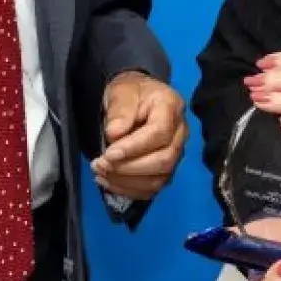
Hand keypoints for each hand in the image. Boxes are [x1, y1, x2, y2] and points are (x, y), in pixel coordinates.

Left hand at [90, 71, 186, 199]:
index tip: (109, 153)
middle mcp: (180, 133)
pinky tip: (108, 182)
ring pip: (159, 178)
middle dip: (129, 168)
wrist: (136, 99)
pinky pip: (152, 188)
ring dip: (127, 181)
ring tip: (100, 173)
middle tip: (101, 165)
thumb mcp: (121, 91)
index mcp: (171, 107)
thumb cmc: (130, 93)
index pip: (159, 133)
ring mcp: (176, 153)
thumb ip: (120, 110)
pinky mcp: (166, 169)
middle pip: (164, 160)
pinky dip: (129, 190)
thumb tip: (115, 135)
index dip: (134, 147)